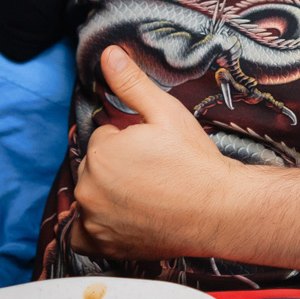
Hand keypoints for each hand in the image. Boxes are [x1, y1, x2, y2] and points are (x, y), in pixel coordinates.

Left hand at [71, 47, 239, 260]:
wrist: (217, 210)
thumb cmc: (194, 161)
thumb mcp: (167, 113)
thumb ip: (131, 84)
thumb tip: (108, 54)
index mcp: (102, 152)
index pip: (104, 137)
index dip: (129, 140)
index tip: (153, 149)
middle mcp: (89, 187)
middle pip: (96, 166)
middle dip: (118, 165)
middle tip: (154, 171)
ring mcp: (93, 219)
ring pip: (92, 194)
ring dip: (108, 192)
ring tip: (148, 193)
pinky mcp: (102, 244)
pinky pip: (81, 234)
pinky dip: (94, 226)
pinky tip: (120, 217)